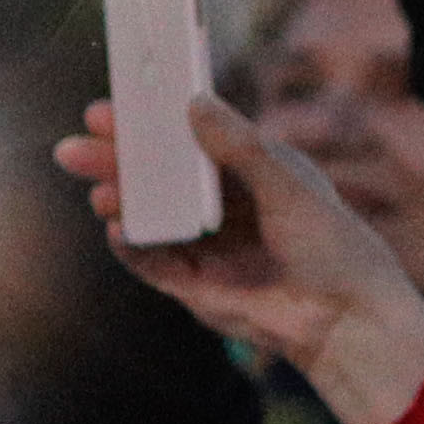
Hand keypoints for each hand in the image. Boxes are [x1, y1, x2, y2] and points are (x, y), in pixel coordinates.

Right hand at [59, 89, 423, 423]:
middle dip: (115, 160)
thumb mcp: (289, 186)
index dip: (149, 123)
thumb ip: (242, 147)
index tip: (112, 106)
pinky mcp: (194, 285)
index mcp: (247, 174)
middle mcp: (220, 207)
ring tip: (103, 190)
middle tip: (77, 145)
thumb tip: (194, 102)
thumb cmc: (333, 247)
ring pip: (147, 216)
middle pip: (156, 176)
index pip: (187, 140)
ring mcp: (204, 246)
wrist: (346, 320)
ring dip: (119, 200)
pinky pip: (149, 261)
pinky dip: (129, 244)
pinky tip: (117, 228)